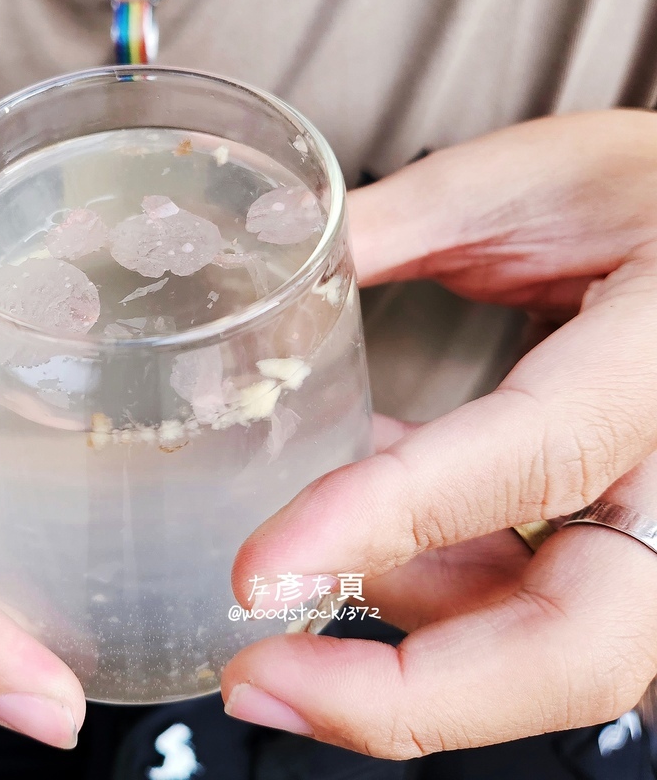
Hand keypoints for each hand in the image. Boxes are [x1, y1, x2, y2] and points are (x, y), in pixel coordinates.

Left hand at [223, 109, 656, 756]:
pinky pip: (531, 604)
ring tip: (289, 560)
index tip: (261, 568)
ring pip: (545, 644)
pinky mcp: (632, 543)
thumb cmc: (640, 194)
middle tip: (255, 675)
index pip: (530, 457)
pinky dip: (430, 586)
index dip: (389, 520)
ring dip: (401, 623)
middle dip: (402, 691)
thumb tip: (262, 247)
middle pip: (575, 643)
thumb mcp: (521, 182)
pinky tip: (360, 526)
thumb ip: (393, 225)